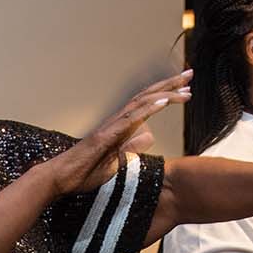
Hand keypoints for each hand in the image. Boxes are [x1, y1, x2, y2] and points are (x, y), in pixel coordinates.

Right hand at [43, 70, 191, 195]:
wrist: (62, 178)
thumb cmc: (84, 171)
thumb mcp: (116, 162)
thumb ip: (132, 147)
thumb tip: (149, 136)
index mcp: (121, 126)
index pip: (147, 104)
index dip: (167, 94)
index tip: (186, 88)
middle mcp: (117, 120)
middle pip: (147, 97)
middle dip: (170, 85)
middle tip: (190, 74)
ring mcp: (111, 126)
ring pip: (141, 103)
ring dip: (164, 93)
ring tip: (185, 87)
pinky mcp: (106, 135)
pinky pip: (130, 119)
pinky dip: (148, 108)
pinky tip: (163, 102)